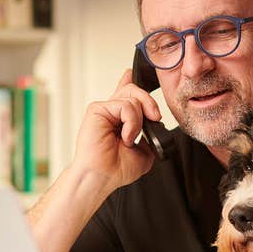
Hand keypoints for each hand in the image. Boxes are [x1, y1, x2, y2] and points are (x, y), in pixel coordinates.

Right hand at [71, 69, 161, 190]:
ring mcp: (104, 109)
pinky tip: (125, 137)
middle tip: (155, 118)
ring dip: (139, 121)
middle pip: (134, 90)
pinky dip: (131, 122)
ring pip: (133, 98)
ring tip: (130, 139)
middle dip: (150, 102)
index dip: (128, 81)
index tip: (130, 73)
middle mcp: (111, 112)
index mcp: (119, 119)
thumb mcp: (145, 152)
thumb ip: (150, 135)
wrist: (102, 178)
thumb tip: (155, 124)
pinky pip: (125, 106)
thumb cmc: (116, 169)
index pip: (125, 93)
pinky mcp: (97, 109)